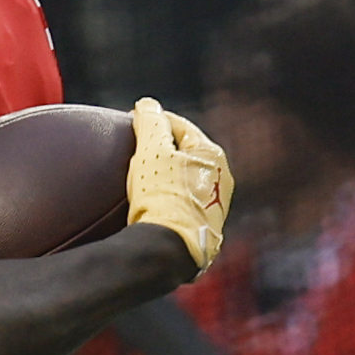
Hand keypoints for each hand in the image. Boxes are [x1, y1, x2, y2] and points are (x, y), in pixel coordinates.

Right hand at [128, 98, 231, 271]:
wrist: (171, 250)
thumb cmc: (163, 197)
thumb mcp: (152, 151)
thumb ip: (150, 122)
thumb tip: (147, 105)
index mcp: (212, 155)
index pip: (179, 126)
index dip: (153, 121)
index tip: (132, 123)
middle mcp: (221, 179)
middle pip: (184, 153)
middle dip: (161, 149)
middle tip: (134, 149)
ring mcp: (215, 206)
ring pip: (185, 180)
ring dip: (165, 175)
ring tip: (140, 179)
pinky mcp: (205, 229)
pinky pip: (183, 203)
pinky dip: (169, 198)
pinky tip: (151, 205)